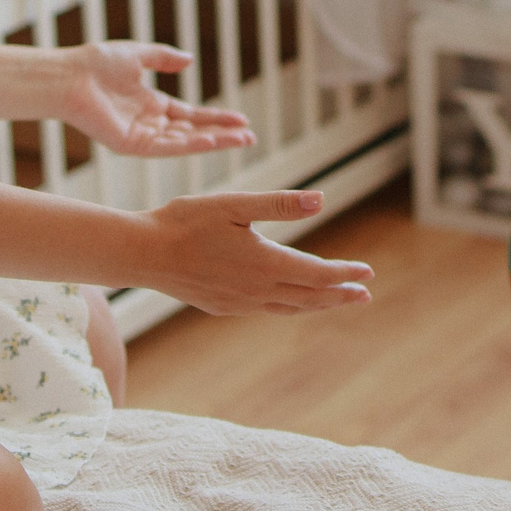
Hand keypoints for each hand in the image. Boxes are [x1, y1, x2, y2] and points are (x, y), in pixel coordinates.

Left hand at [58, 42, 254, 157]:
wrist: (69, 76)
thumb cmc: (95, 64)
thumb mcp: (137, 54)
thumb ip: (163, 58)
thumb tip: (189, 60)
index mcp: (150, 105)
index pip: (191, 116)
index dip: (216, 118)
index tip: (241, 120)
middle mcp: (149, 124)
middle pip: (194, 132)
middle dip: (223, 134)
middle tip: (250, 137)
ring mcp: (141, 136)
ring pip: (185, 142)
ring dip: (214, 141)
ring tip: (242, 140)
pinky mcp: (132, 144)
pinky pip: (167, 146)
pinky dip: (191, 145)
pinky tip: (212, 141)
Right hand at [137, 190, 372, 316]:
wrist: (143, 253)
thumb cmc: (186, 221)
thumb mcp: (235, 204)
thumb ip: (280, 205)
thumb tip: (321, 200)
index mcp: (265, 264)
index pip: (318, 275)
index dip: (345, 274)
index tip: (367, 273)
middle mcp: (257, 290)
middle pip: (310, 297)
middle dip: (340, 295)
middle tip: (364, 295)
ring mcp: (240, 303)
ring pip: (290, 308)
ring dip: (317, 305)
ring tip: (337, 301)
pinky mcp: (223, 308)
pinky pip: (267, 310)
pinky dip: (289, 307)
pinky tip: (290, 301)